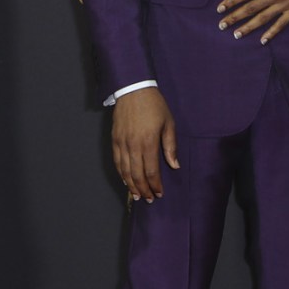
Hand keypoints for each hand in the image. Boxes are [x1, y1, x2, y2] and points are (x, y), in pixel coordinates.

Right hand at [112, 87, 178, 202]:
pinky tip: (125, 180)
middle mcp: (133, 145)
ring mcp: (122, 143)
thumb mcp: (168, 123)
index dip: (155, 185)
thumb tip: (174, 165)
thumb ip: (170, 146)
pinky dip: (121, 173)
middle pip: (137, 174)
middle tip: (149, 199)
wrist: (134, 89)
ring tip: (137, 195)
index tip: (159, 193)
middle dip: (144, 189)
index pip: (151, 171)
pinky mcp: (114, 139)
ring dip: (131, 185)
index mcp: (149, 142)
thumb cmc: (154, 105)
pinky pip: (116, 161)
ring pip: (125, 171)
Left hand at [217, 0, 288, 43]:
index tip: (221, 7)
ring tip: (236, 34)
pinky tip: (262, 40)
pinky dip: (272, 32)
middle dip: (235, 17)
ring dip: (249, 27)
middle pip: (252, 7)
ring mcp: (287, 4)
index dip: (233, 0)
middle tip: (221, 25)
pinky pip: (282, 23)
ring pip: (264, 18)